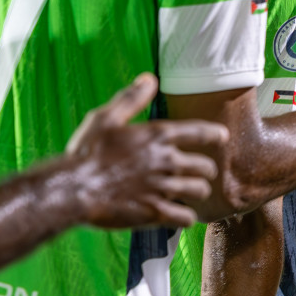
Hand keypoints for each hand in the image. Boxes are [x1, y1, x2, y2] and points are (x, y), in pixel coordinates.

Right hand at [64, 73, 227, 228]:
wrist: (73, 189)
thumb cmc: (88, 152)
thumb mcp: (107, 117)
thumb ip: (132, 98)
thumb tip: (149, 78)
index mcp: (159, 136)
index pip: (201, 132)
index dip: (215, 135)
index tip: (222, 137)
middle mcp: (167, 161)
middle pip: (205, 166)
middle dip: (205, 169)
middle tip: (199, 172)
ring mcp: (163, 188)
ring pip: (200, 191)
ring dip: (197, 192)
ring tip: (191, 193)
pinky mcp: (155, 212)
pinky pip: (186, 217)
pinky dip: (186, 217)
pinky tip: (180, 215)